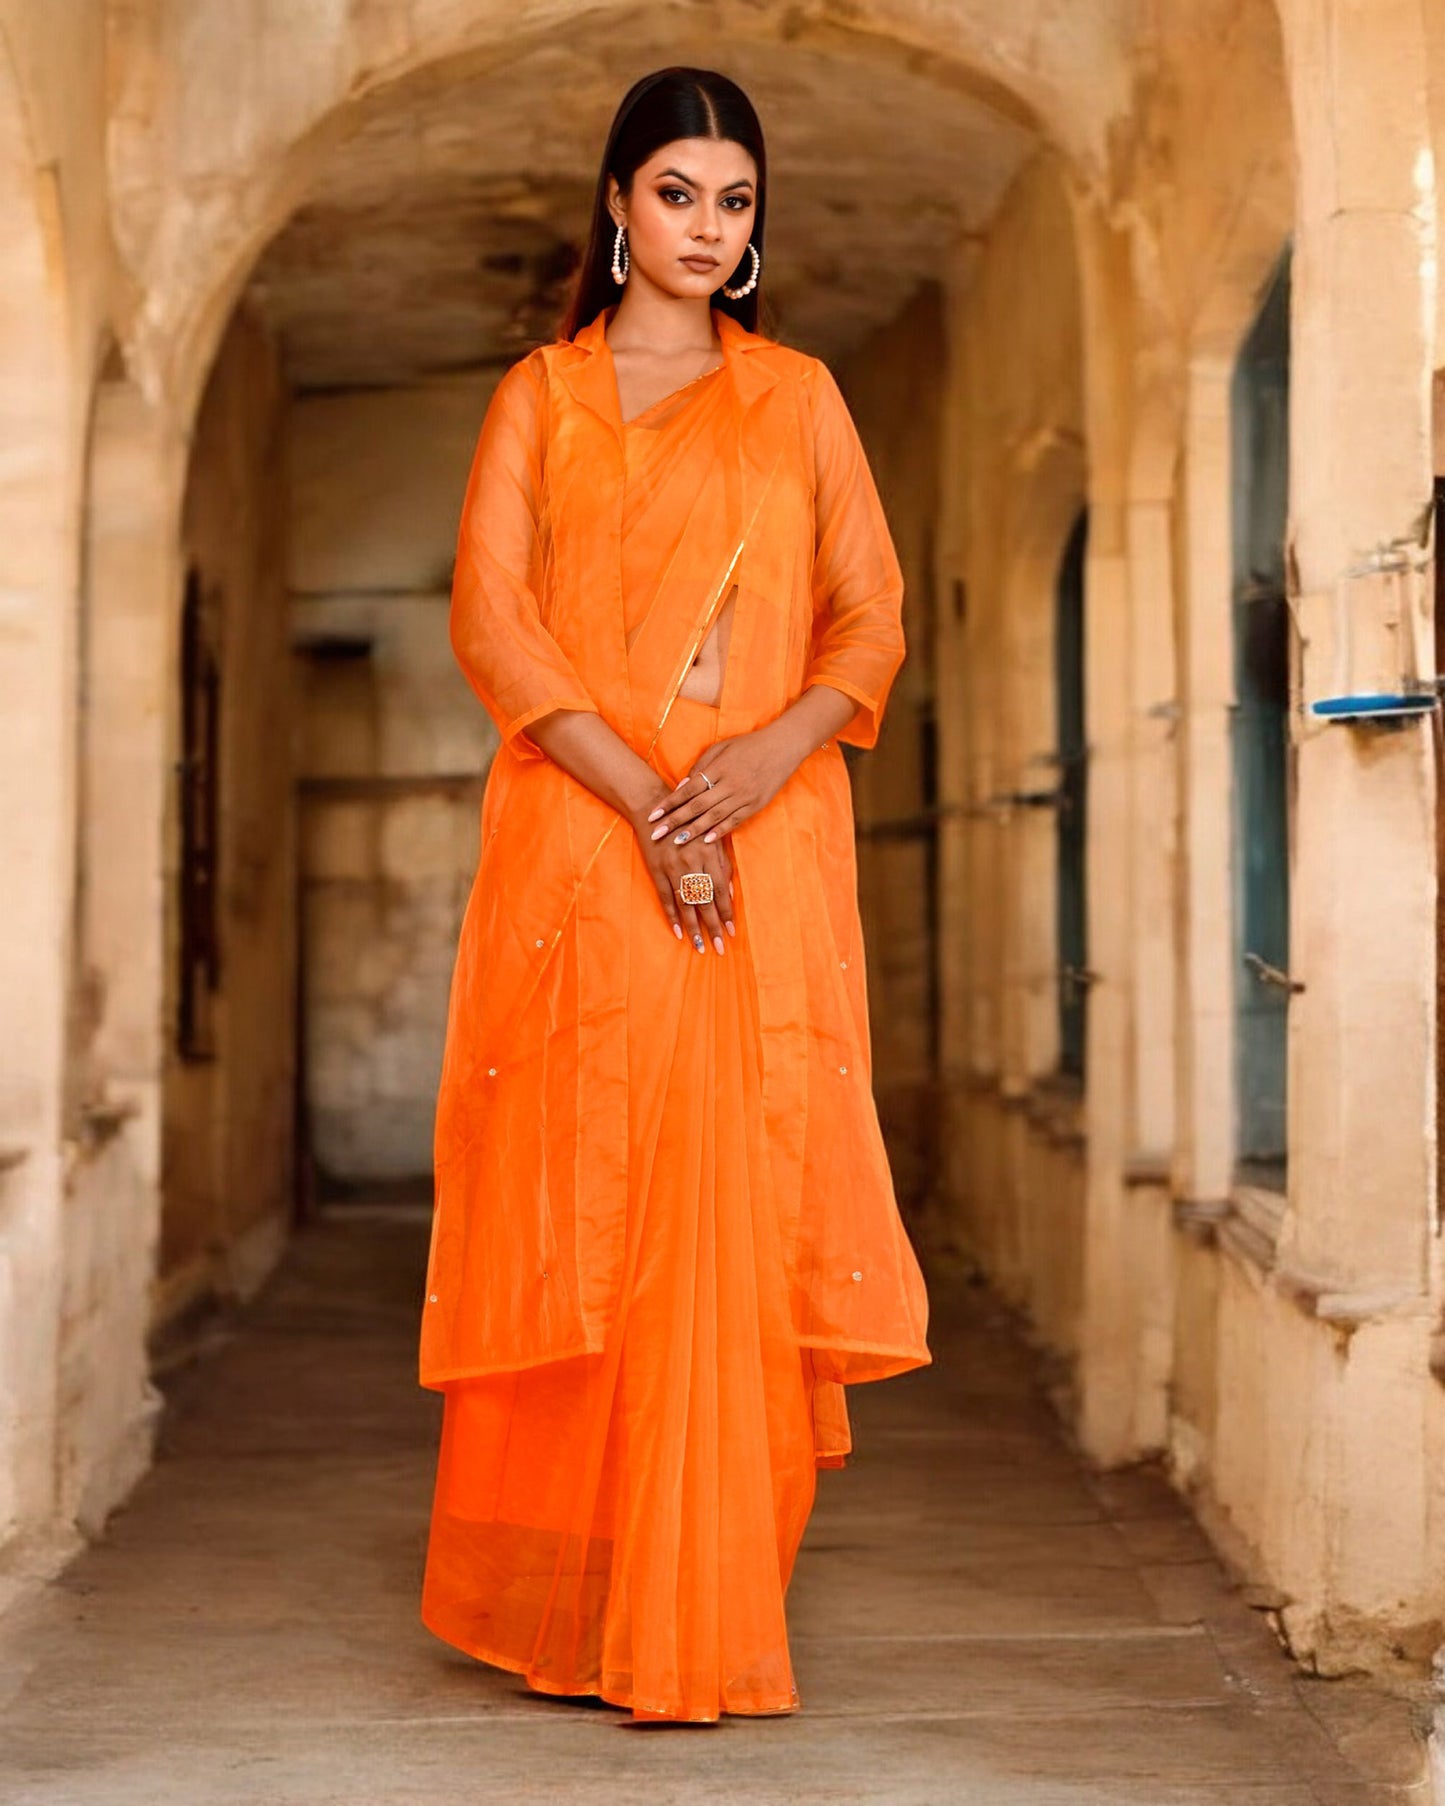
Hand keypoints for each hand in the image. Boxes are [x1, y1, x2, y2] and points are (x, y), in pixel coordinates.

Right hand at [628, 793, 736, 954]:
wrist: (655, 808)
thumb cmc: (690, 822)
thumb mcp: (710, 838)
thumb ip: (722, 864)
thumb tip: (730, 892)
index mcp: (707, 853)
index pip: (720, 890)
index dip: (726, 912)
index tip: (732, 931)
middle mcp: (690, 862)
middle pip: (704, 901)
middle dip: (713, 926)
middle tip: (720, 948)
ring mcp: (672, 867)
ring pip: (685, 903)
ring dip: (693, 927)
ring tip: (700, 946)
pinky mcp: (657, 870)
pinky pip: (665, 898)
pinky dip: (672, 916)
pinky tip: (679, 932)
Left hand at [644, 724, 796, 850]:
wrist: (782, 747)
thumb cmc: (747, 745)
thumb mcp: (721, 748)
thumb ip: (701, 766)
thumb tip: (681, 786)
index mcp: (719, 767)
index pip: (689, 789)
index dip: (670, 803)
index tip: (653, 815)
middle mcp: (730, 783)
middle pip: (697, 805)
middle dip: (675, 821)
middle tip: (656, 834)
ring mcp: (743, 796)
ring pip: (714, 816)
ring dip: (694, 830)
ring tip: (676, 842)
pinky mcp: (755, 805)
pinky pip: (735, 821)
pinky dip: (720, 831)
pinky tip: (706, 841)